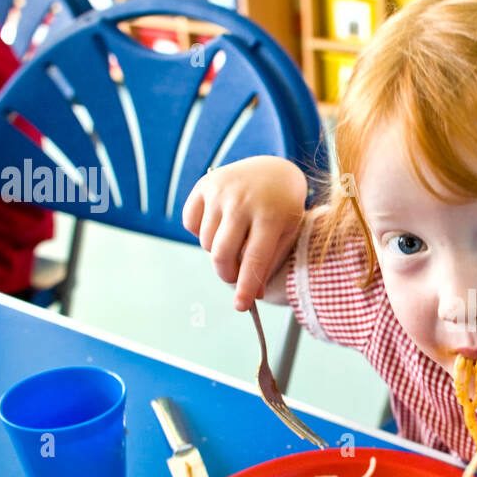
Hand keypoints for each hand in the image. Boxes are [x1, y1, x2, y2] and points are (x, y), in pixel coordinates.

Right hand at [181, 157, 307, 310]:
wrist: (274, 170)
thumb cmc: (282, 209)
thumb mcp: (286, 235)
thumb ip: (268, 264)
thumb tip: (250, 296)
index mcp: (270, 216)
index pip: (253, 260)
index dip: (245, 287)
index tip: (240, 306)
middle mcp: (242, 202)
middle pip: (222, 255)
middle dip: (227, 275)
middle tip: (235, 277)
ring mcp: (221, 191)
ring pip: (206, 242)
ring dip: (217, 252)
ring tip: (234, 242)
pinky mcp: (204, 185)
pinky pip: (190, 223)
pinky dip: (201, 232)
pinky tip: (219, 224)